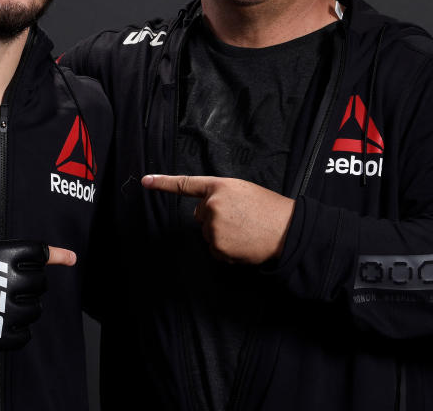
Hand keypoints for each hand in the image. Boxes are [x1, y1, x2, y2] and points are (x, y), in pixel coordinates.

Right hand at [0, 241, 74, 349]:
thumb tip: (70, 256)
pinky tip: (3, 324)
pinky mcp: (1, 334)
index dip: (39, 260)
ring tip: (2, 305)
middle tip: (8, 287)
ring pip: (36, 310)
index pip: (42, 254)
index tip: (47, 262)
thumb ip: (24, 253)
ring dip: (24, 308)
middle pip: (41, 284)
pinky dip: (17, 332)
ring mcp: (8, 309)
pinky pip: (25, 336)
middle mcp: (13, 280)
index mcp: (9, 255)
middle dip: (29, 286)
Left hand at [142, 174, 294, 263]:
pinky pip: (215, 250)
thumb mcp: (242, 191)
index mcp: (219, 186)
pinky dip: (226, 250)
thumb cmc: (268, 209)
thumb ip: (219, 195)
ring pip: (207, 234)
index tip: (145, 181)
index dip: (163, 183)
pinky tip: (243, 243)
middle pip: (200, 215)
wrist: (287, 230)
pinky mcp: (218, 246)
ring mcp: (214, 226)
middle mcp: (212, 205)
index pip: (186, 184)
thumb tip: (201, 212)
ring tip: (245, 231)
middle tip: (240, 218)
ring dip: (222, 235)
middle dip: (215, 218)